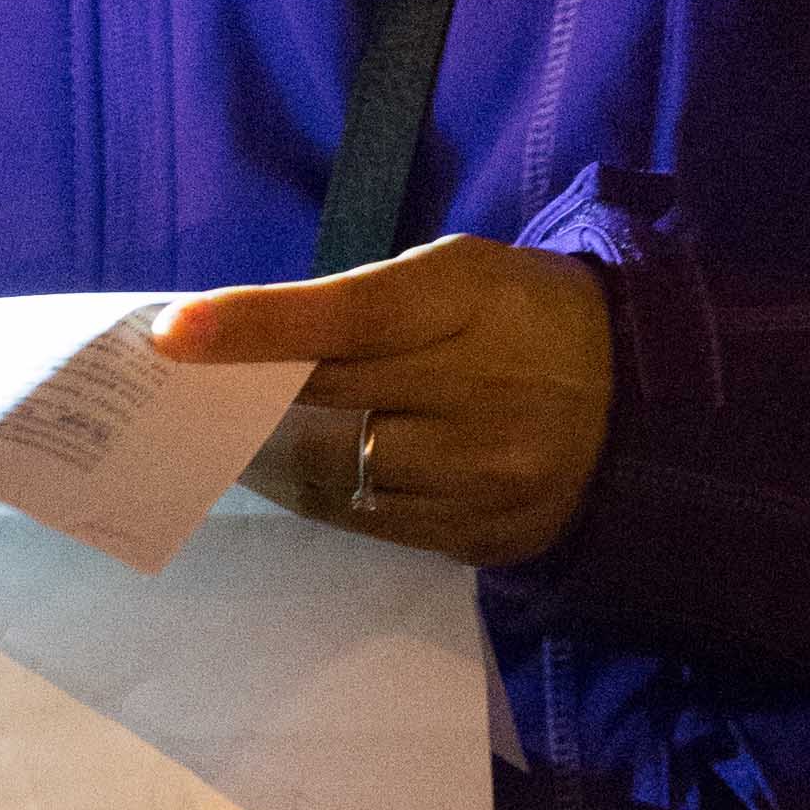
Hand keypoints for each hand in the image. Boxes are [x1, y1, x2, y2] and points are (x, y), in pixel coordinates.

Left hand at [151, 235, 614, 567]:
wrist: (638, 400)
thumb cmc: (520, 317)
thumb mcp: (458, 276)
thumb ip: (362, 305)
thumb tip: (239, 341)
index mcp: (469, 299)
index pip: (347, 313)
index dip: (254, 326)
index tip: (171, 335)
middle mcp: (481, 391)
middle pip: (328, 400)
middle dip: (242, 399)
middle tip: (177, 397)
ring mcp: (486, 473)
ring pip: (340, 473)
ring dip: (275, 457)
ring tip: (232, 440)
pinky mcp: (485, 533)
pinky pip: (372, 523)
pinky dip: (325, 496)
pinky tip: (298, 475)